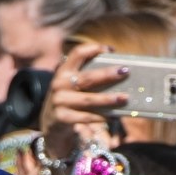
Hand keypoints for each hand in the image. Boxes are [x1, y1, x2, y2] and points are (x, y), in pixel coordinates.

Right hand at [37, 43, 128, 159]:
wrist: (50, 125)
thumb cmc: (69, 101)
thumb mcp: (72, 86)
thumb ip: (88, 78)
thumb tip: (119, 73)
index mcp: (63, 71)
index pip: (77, 54)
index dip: (94, 49)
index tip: (110, 50)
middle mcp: (59, 84)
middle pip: (87, 77)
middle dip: (107, 74)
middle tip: (125, 71)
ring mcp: (59, 101)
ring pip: (88, 99)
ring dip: (108, 99)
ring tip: (124, 98)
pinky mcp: (62, 117)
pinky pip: (85, 117)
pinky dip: (100, 117)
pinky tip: (113, 116)